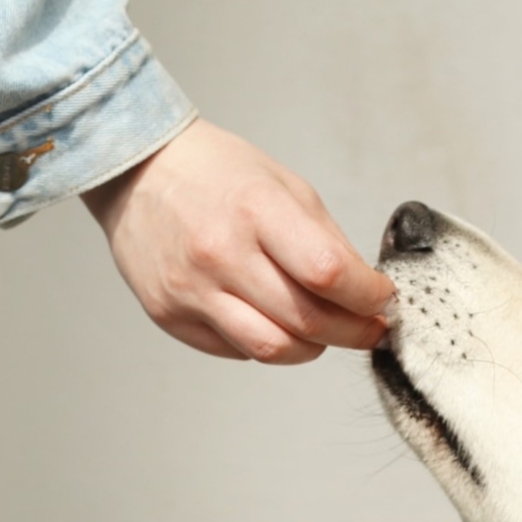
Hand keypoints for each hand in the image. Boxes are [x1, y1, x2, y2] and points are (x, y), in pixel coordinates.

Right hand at [81, 119, 392, 362]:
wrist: (138, 172)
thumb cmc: (216, 174)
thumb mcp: (285, 186)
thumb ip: (326, 241)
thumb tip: (365, 290)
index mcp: (256, 210)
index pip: (328, 272)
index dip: (368, 296)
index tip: (383, 299)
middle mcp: (221, 253)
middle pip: (308, 321)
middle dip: (354, 332)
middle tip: (370, 328)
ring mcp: (191, 289)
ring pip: (273, 349)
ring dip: (313, 348)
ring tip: (324, 332)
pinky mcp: (170, 315)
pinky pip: (237, 349)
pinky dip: (267, 343)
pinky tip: (272, 320)